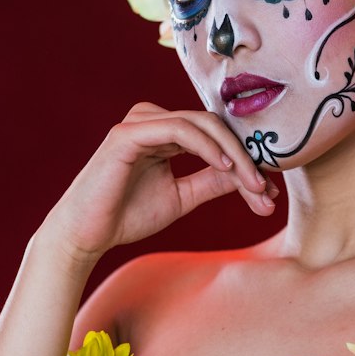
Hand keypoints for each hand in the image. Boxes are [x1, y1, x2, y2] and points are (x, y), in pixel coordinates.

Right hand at [40, 102, 276, 265]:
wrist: (87, 235)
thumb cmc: (126, 215)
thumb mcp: (182, 197)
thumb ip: (212, 182)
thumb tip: (251, 177)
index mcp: (165, 134)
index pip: (215, 136)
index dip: (246, 160)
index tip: (268, 192)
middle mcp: (154, 121)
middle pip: (214, 126)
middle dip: (246, 158)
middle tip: (266, 191)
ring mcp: (140, 123)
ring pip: (202, 124)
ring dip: (234, 154)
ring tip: (254, 184)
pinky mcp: (129, 133)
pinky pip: (180, 129)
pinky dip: (208, 146)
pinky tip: (226, 167)